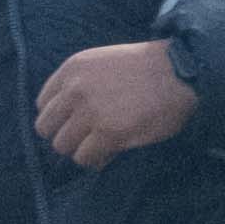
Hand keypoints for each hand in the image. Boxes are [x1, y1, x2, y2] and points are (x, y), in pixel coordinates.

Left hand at [30, 38, 197, 167]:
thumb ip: (80, 83)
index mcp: (72, 69)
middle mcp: (75, 89)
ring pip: (63, 146)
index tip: (75, 122)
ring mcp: (90, 112)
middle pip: (46, 128)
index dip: (59, 117)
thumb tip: (63, 117)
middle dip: (65, 135)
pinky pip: (85, 158)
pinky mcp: (107, 133)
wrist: (182, 72)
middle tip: (87, 138)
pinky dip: (96, 160)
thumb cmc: (148, 68)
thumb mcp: (104, 63)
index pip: (43, 104)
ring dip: (81, 149)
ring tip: (102, 144)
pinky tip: (111, 152)